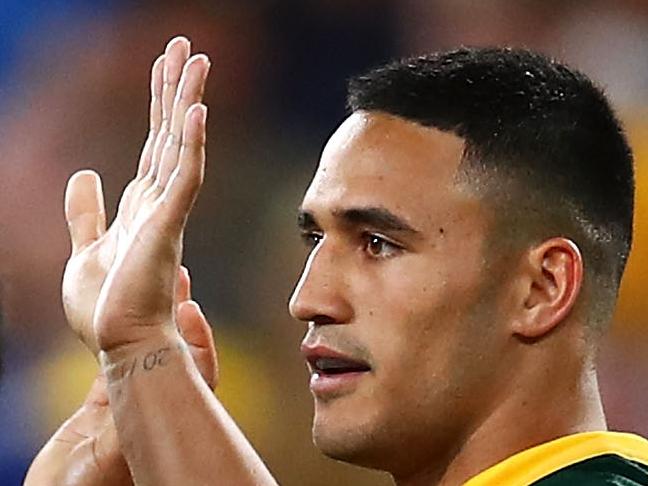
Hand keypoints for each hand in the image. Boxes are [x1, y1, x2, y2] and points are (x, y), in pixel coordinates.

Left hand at [26, 37, 215, 484]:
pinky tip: (195, 113)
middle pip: (170, 133)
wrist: (123, 345)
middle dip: (178, 88)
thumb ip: (87, 212)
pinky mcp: (168, 228)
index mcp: (143, 205)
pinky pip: (184, 179)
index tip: (166, 68)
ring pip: (181, 146)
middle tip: (187, 46)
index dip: (161, 104)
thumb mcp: (86, 248)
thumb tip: (84, 172)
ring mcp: (168, 212)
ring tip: (196, 61)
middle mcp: (160, 202)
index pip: (155, 143)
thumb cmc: (108, 307)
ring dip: (188, 102)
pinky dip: (191, 146)